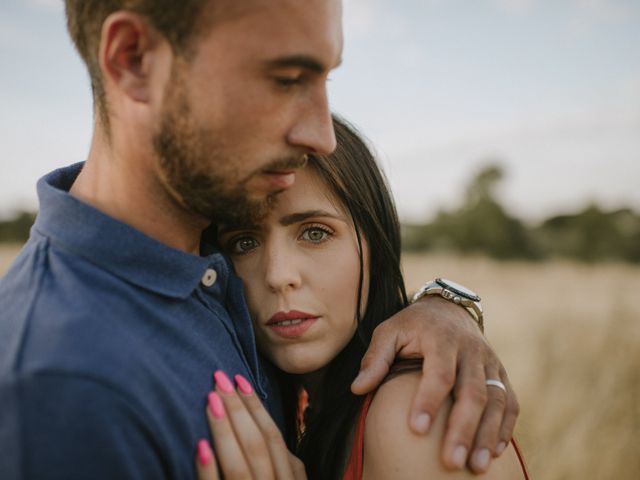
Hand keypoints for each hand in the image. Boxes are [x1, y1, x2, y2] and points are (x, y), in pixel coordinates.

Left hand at [195, 371, 305, 479]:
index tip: (239, 379)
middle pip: (256, 445)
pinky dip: (208, 469)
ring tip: (210, 400)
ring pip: (237, 466)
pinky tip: (201, 446)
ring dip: (223, 431)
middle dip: (237, 410)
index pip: (272, 437)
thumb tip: (281, 442)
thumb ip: (290, 468)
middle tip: (219, 379)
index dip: (256, 407)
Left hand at [351, 296, 518, 473]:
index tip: (417, 429)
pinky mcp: (500, 374)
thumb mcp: (389, 331)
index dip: (429, 400)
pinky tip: (495, 452)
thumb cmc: (413, 325)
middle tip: (451, 461)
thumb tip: (357, 389)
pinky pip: (509, 402)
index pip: (440, 373)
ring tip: (477, 467)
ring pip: (496, 400)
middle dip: (463, 429)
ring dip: (488, 435)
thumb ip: (375, 358)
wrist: (449, 308)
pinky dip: (506, 427)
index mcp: (442, 338)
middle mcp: (471, 350)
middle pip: (473, 392)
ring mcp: (490, 362)